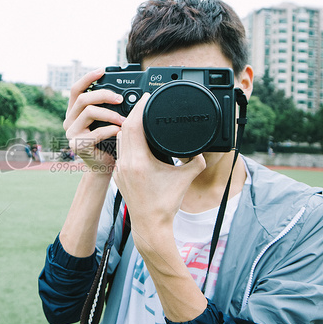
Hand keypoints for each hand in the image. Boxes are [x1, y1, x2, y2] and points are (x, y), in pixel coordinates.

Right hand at [63, 68, 125, 173]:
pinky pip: (95, 132)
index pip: (76, 89)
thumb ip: (108, 108)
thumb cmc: (108, 142)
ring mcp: (71, 133)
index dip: (88, 78)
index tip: (102, 71)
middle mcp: (69, 120)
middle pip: (83, 98)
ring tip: (123, 119)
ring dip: (109, 113)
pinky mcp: (77, 145)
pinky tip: (119, 132)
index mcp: (75, 112)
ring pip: (88, 112)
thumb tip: (122, 94)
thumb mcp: (107, 121)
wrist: (103, 166)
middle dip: (103, 94)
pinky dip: (110, 130)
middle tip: (120, 98)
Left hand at [113, 93, 205, 237]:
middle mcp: (125, 163)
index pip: (133, 126)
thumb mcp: (185, 179)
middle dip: (134, 113)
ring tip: (140, 118)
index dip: (139, 108)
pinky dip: (127, 141)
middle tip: (145, 103)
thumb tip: (203, 151)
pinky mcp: (119, 176)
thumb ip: (196, 162)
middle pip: (124, 129)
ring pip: (120, 140)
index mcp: (138, 161)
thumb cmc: (165, 205)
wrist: (150, 226)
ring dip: (128, 127)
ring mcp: (120, 170)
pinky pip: (120, 152)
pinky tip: (135, 139)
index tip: (147, 97)